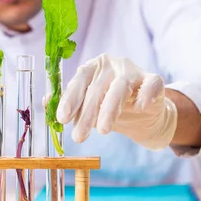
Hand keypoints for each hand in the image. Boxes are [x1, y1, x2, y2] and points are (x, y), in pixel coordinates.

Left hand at [57, 54, 177, 149]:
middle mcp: (112, 65)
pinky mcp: (154, 80)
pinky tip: (140, 107)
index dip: (70, 98)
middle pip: (98, 87)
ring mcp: (134, 70)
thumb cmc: (109, 107)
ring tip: (103, 130)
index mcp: (93, 67)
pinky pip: (152, 83)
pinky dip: (146, 94)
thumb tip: (46, 103)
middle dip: (87, 114)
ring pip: (121, 87)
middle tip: (79, 136)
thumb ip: (69, 104)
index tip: (62, 118)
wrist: (143, 115)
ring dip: (111, 109)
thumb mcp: (87, 107)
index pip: (79, 79)